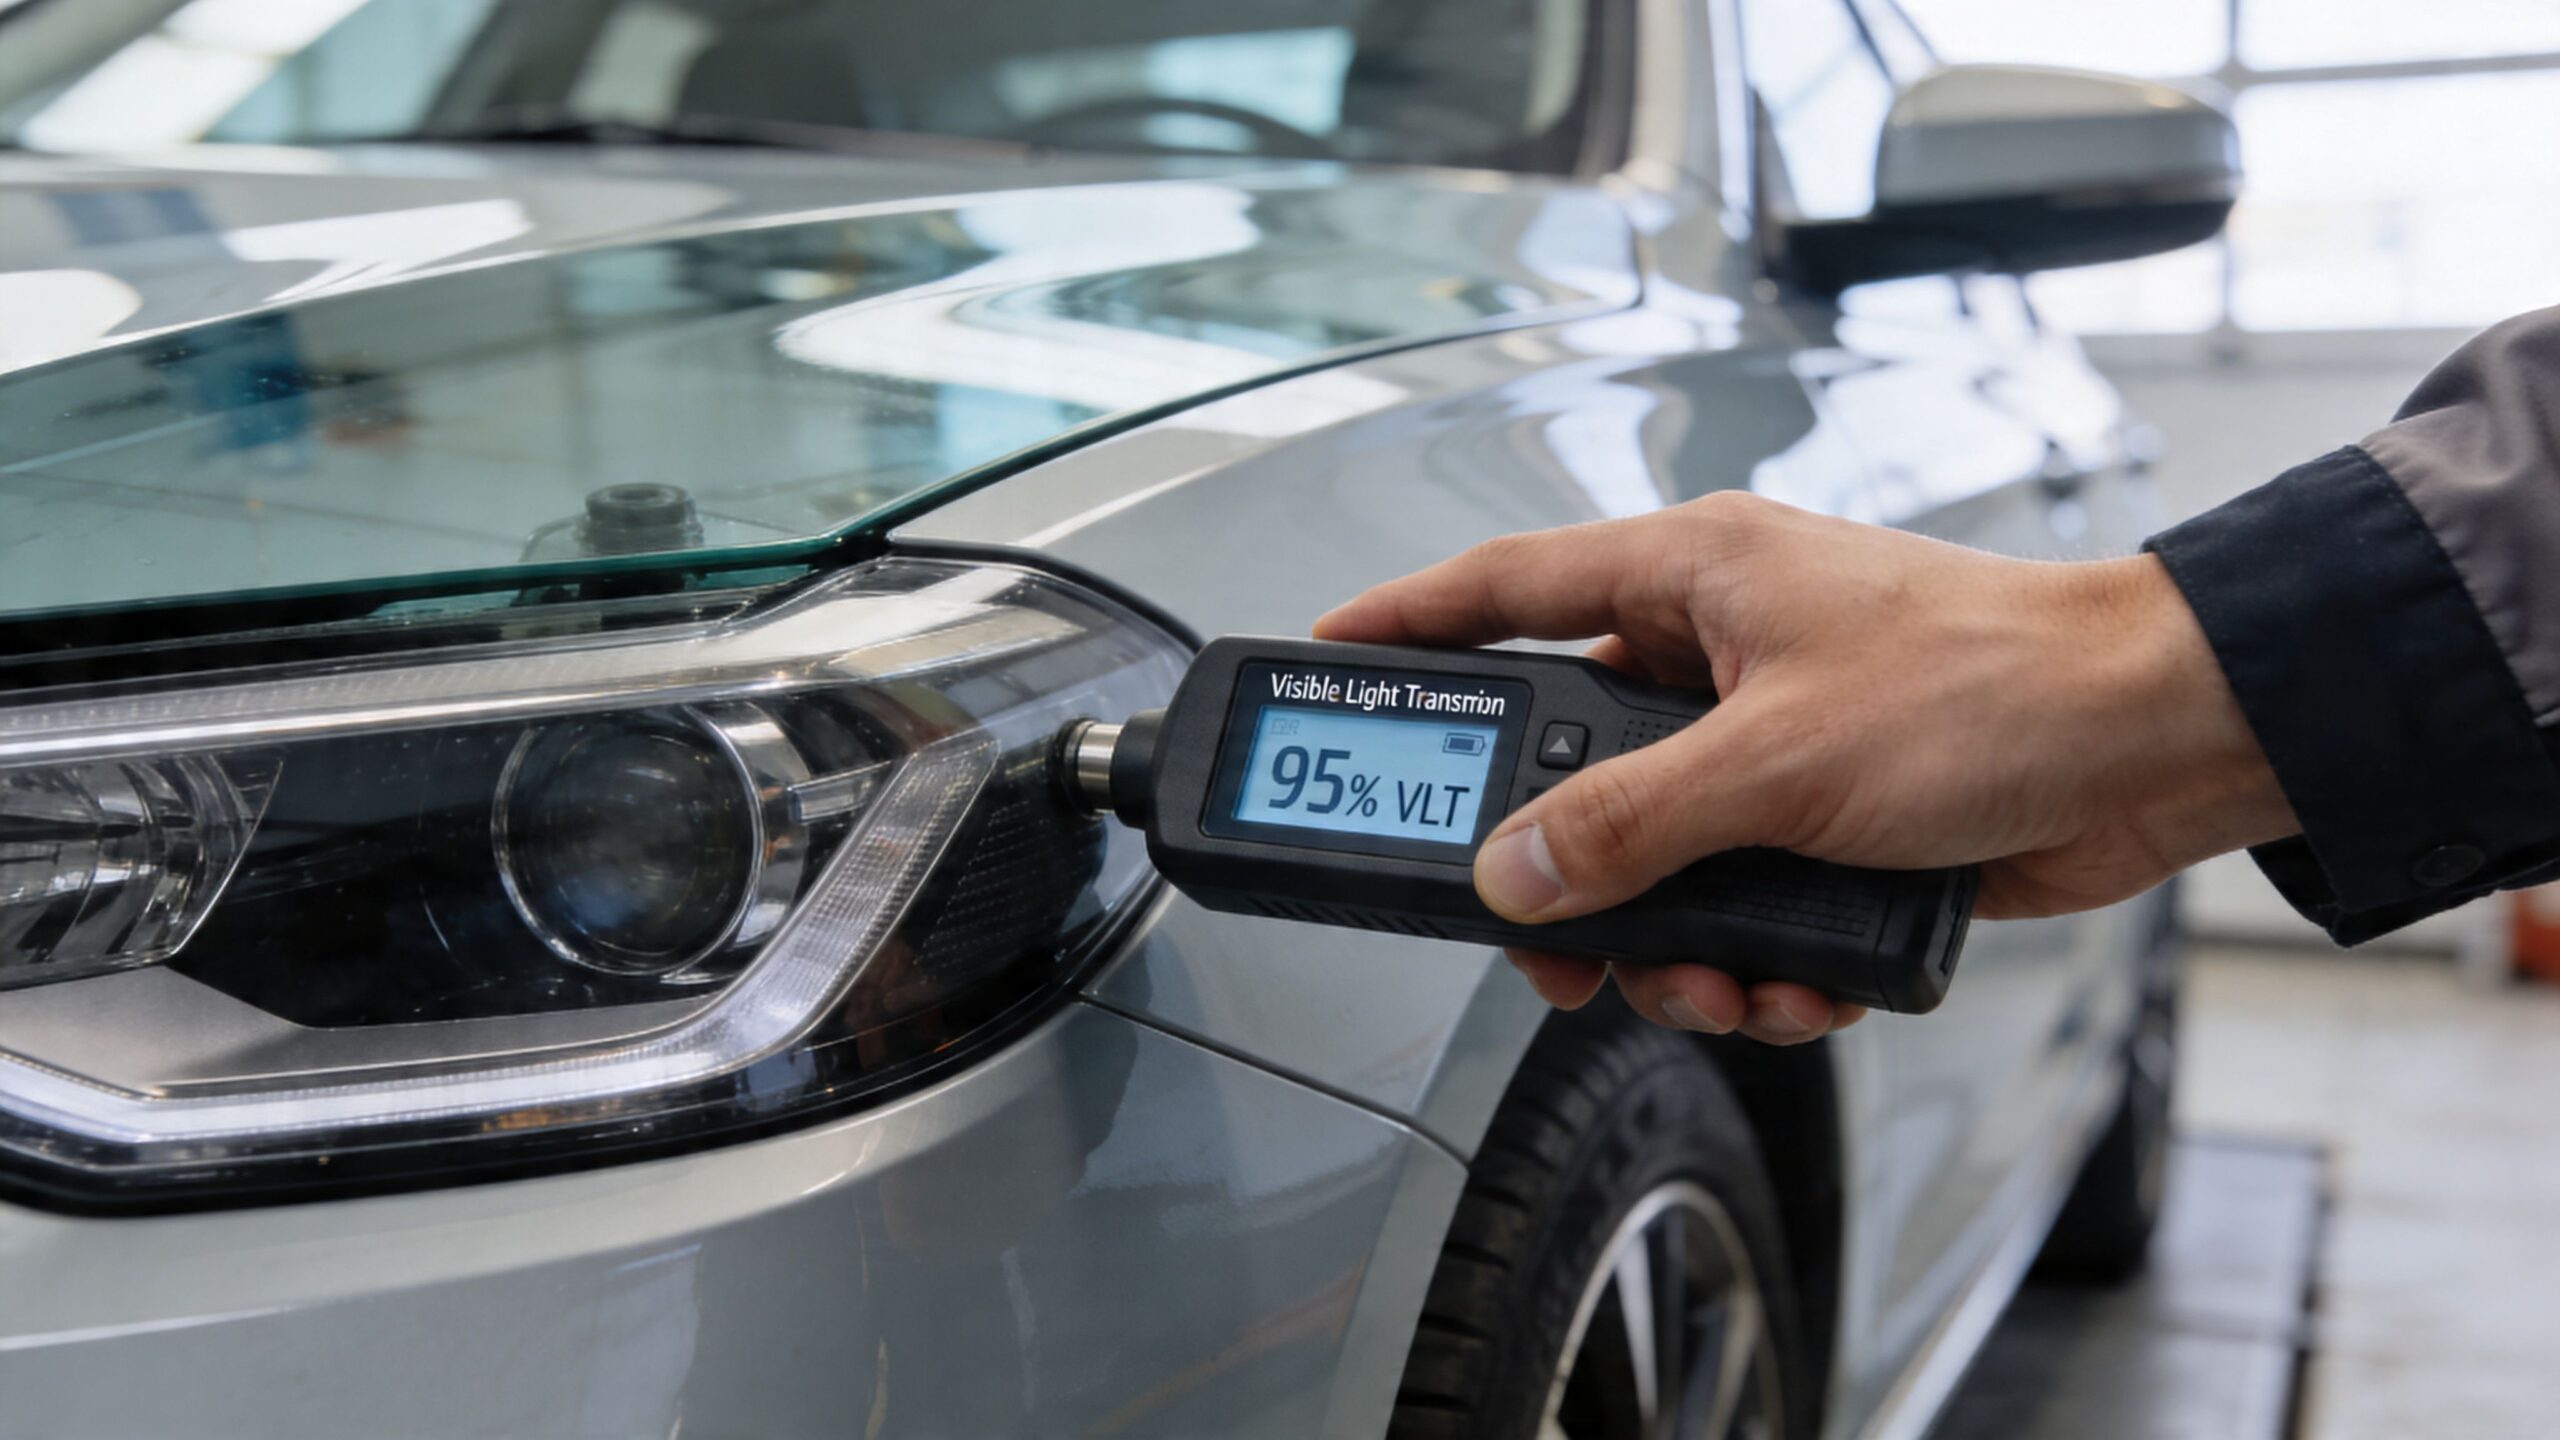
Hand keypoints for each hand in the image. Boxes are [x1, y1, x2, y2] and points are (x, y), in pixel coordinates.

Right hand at [1314, 493, 2293, 1043]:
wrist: (2160, 743)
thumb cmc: (1997, 686)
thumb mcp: (1778, 758)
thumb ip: (1627, 822)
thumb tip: (1512, 875)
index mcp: (1693, 580)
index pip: (1504, 591)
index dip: (1404, 624)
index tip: (1327, 656)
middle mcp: (1724, 651)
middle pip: (1573, 767)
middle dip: (1570, 877)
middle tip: (1550, 945)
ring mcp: (1777, 739)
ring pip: (1655, 859)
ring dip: (1676, 945)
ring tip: (1724, 982)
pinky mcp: (1830, 821)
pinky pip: (1738, 905)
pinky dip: (1757, 960)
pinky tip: (1802, 981)